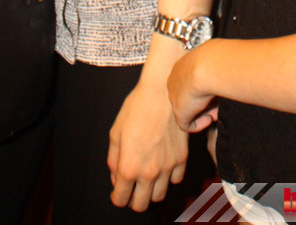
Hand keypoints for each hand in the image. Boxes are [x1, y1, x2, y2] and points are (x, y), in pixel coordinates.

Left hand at [108, 78, 187, 210]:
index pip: (121, 199)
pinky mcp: (182, 158)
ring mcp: (168, 167)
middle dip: (133, 199)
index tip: (118, 191)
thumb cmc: (136, 108)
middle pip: (140, 204)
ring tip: (147, 178)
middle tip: (132, 187)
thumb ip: (113, 159)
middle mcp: (149, 172)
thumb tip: (116, 177)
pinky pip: (175, 180)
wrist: (162, 91)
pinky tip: (163, 166)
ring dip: (151, 190)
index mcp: (129, 167)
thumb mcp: (115, 132)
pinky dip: (169, 178)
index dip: (117, 196)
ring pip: (159, 196)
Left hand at [167, 46, 218, 132]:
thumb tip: (220, 84)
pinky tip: (210, 118)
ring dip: (204, 112)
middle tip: (218, 105)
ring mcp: (175, 97)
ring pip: (189, 110)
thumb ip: (213, 73)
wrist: (207, 67)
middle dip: (205, 103)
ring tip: (217, 111)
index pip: (190, 81)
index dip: (204, 89)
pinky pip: (187, 125)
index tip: (216, 92)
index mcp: (182, 67)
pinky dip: (199, 124)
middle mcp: (175, 81)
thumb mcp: (212, 63)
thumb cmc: (213, 60)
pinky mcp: (179, 112)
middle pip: (190, 96)